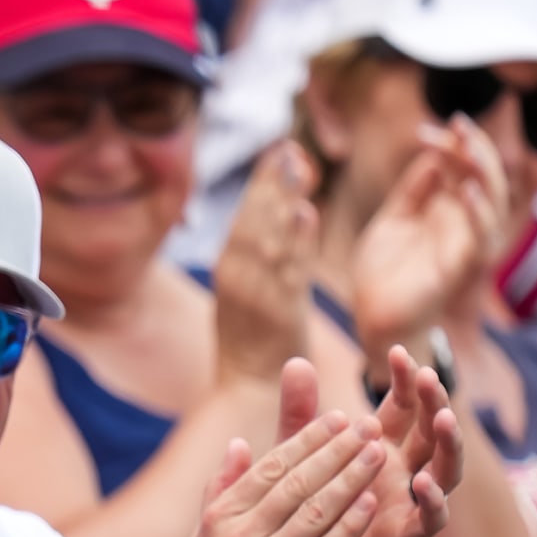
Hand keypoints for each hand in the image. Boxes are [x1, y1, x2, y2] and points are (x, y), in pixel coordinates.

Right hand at [183, 361, 385, 536]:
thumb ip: (220, 490)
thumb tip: (238, 443)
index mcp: (218, 520)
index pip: (269, 469)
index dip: (306, 440)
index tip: (337, 418)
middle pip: (296, 485)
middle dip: (336, 451)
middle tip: (368, 426)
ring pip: (314, 513)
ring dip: (350, 479)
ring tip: (378, 454)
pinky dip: (349, 525)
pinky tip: (371, 502)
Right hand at [212, 142, 317, 384]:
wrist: (246, 390)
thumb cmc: (251, 343)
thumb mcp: (245, 293)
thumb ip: (260, 256)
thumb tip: (282, 214)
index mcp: (228, 271)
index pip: (245, 218)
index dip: (261, 183)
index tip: (278, 150)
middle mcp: (238, 278)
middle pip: (254, 221)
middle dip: (270, 182)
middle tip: (288, 147)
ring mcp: (257, 295)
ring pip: (270, 239)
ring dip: (283, 201)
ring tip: (298, 166)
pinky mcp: (280, 313)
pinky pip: (290, 272)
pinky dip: (298, 242)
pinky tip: (308, 213)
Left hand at [308, 344, 461, 536]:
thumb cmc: (297, 512)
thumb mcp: (294, 458)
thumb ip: (299, 414)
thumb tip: (295, 361)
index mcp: (377, 450)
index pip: (400, 407)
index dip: (404, 381)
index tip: (397, 351)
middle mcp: (399, 473)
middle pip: (431, 430)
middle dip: (433, 401)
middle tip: (428, 375)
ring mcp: (406, 505)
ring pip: (444, 470)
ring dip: (448, 444)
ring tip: (443, 418)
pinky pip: (430, 518)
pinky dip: (432, 499)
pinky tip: (424, 481)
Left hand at [350, 116, 508, 376]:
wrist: (373, 318)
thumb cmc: (383, 273)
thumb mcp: (392, 221)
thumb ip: (413, 191)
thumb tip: (432, 155)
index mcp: (444, 209)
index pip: (459, 166)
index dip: (447, 145)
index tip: (423, 130)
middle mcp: (461, 222)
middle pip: (482, 175)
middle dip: (473, 147)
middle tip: (457, 123)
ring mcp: (465, 242)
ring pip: (492, 199)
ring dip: (483, 171)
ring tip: (466, 147)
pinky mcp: (463, 267)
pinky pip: (480, 236)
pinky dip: (477, 212)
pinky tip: (464, 190)